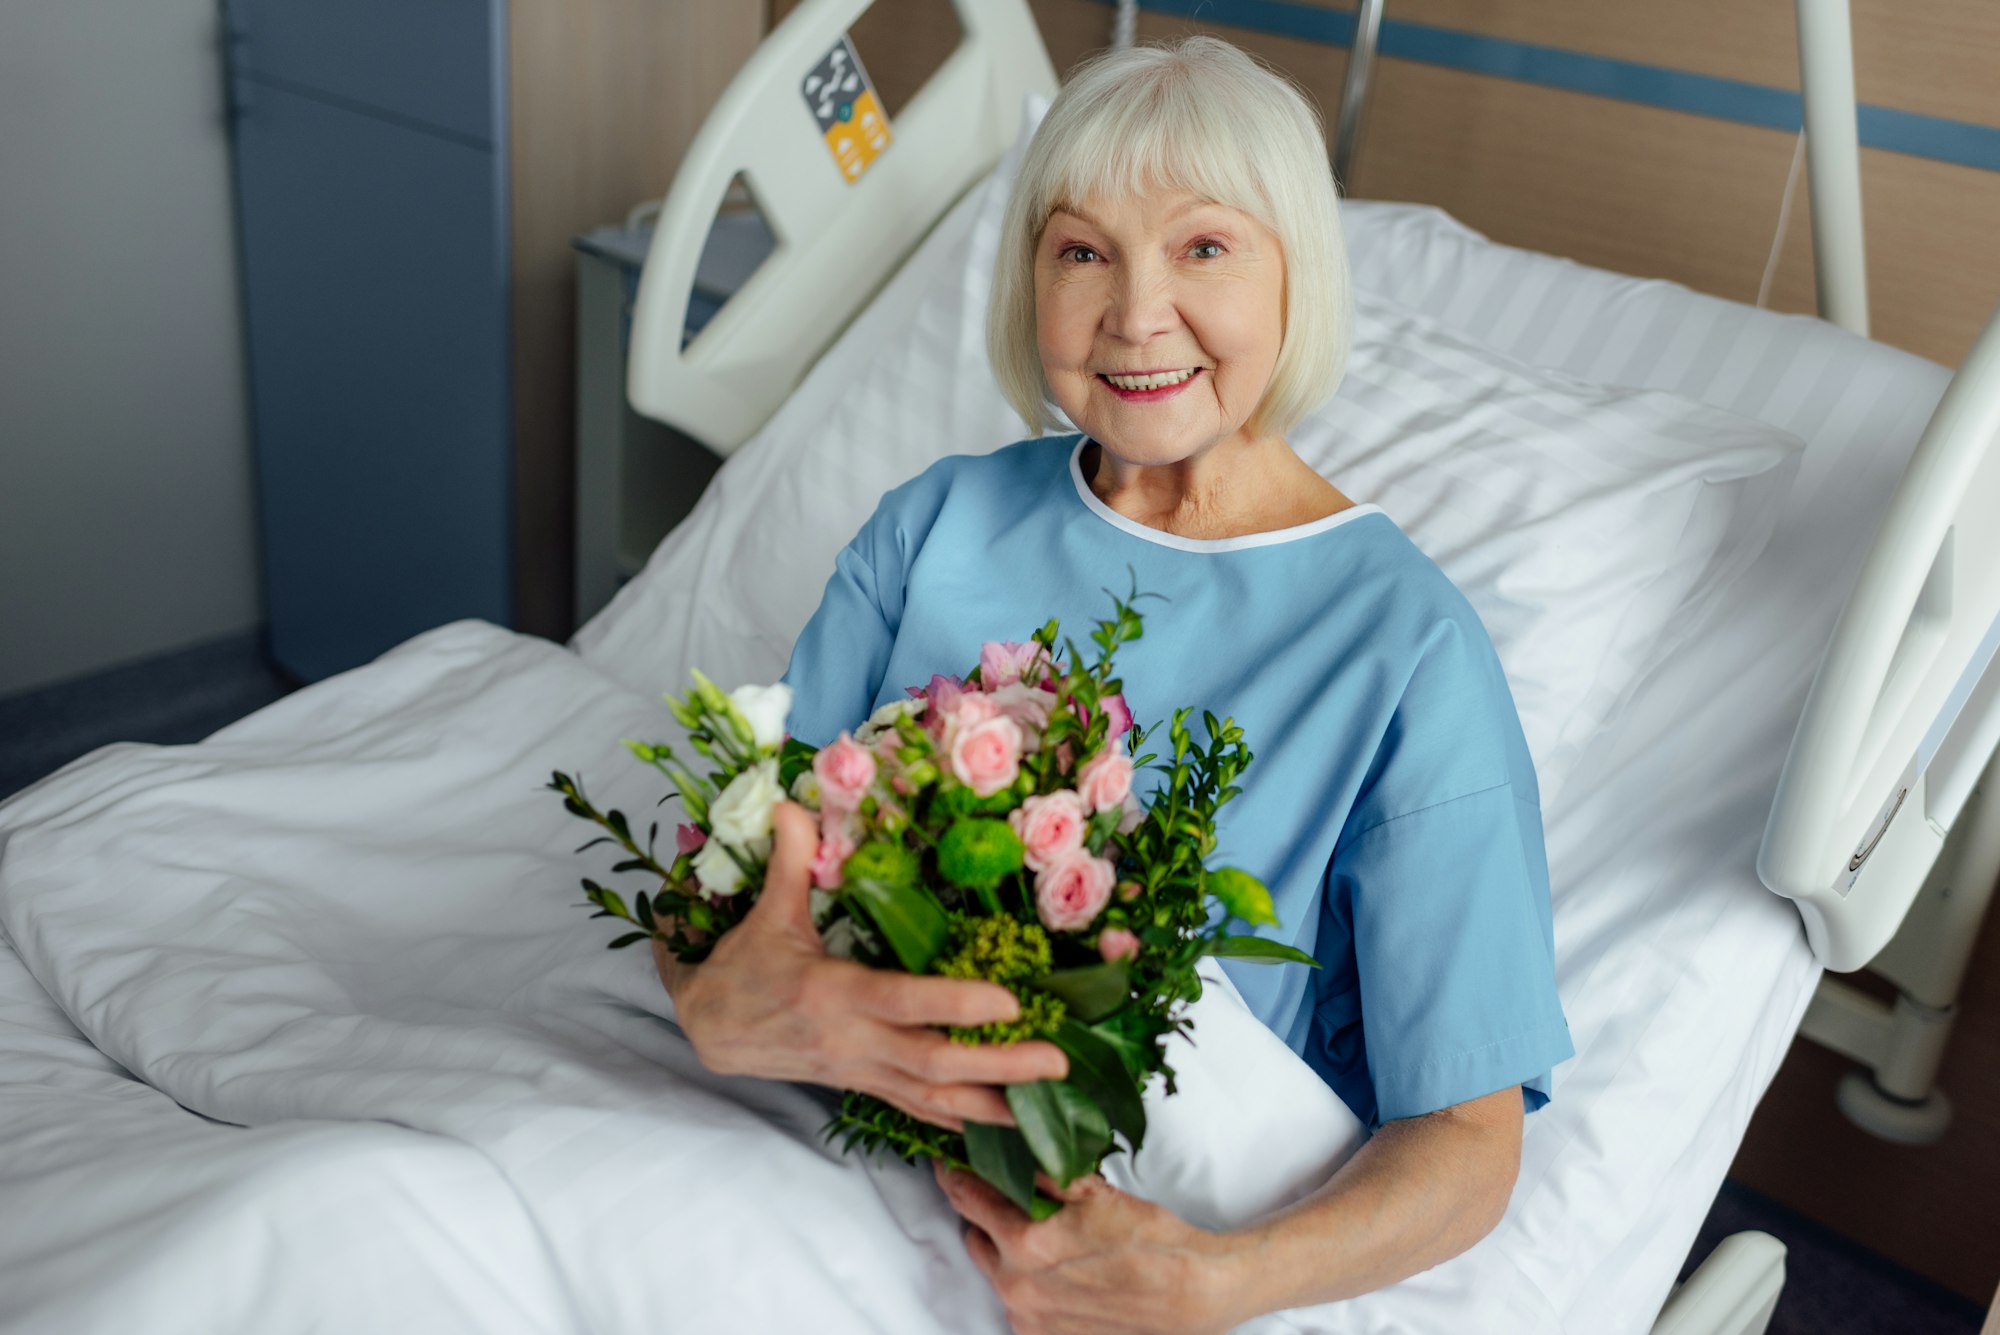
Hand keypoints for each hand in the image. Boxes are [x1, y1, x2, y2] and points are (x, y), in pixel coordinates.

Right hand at [657, 801, 1068, 1130]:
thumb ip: (790, 860)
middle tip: (1058, 1062)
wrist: (709, 1030)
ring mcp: (862, 1071)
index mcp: (834, 995)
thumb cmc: (744, 969)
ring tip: (1050, 1107)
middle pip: (935, 1064)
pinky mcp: (864, 1086)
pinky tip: (1004, 1126)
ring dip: (993, 1104)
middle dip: (999, 1066)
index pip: (904, 1003)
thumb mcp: (766, 915)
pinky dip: (963, 1120)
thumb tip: (794, 804)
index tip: (1010, 1001)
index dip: (956, 1004)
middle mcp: (854, 1042)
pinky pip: (920, 1110)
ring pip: (934, 1097)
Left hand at [934, 1161, 1242, 1334]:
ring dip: (1003, 1247)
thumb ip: (1044, 1174)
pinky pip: (1017, 1301)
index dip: (955, 1172)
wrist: (1193, 1294)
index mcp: (1026, 1243)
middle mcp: (1017, 1286)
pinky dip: (1024, 1280)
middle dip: (982, 1211)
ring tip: (1034, 1228)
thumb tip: (1008, 1149)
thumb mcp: (1095, 1193)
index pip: (968, 1198)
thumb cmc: (1152, 1241)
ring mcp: (1028, 1318)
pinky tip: (1052, 1266)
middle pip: (975, 1235)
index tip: (947, 1159)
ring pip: (994, 1270)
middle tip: (998, 1189)